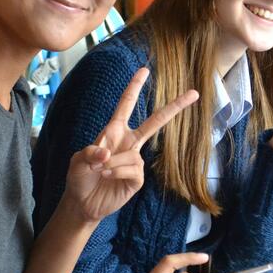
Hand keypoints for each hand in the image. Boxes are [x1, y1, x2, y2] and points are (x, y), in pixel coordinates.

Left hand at [64, 67, 198, 221]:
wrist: (82, 202)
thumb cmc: (80, 177)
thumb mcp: (78, 160)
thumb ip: (91, 152)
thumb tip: (109, 153)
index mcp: (113, 132)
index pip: (126, 106)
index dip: (134, 88)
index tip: (144, 70)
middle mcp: (128, 143)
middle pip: (154, 122)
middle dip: (173, 107)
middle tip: (194, 93)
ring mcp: (135, 160)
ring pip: (132, 155)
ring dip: (112, 163)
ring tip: (99, 171)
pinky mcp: (137, 178)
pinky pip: (133, 169)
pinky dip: (117, 172)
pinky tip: (108, 177)